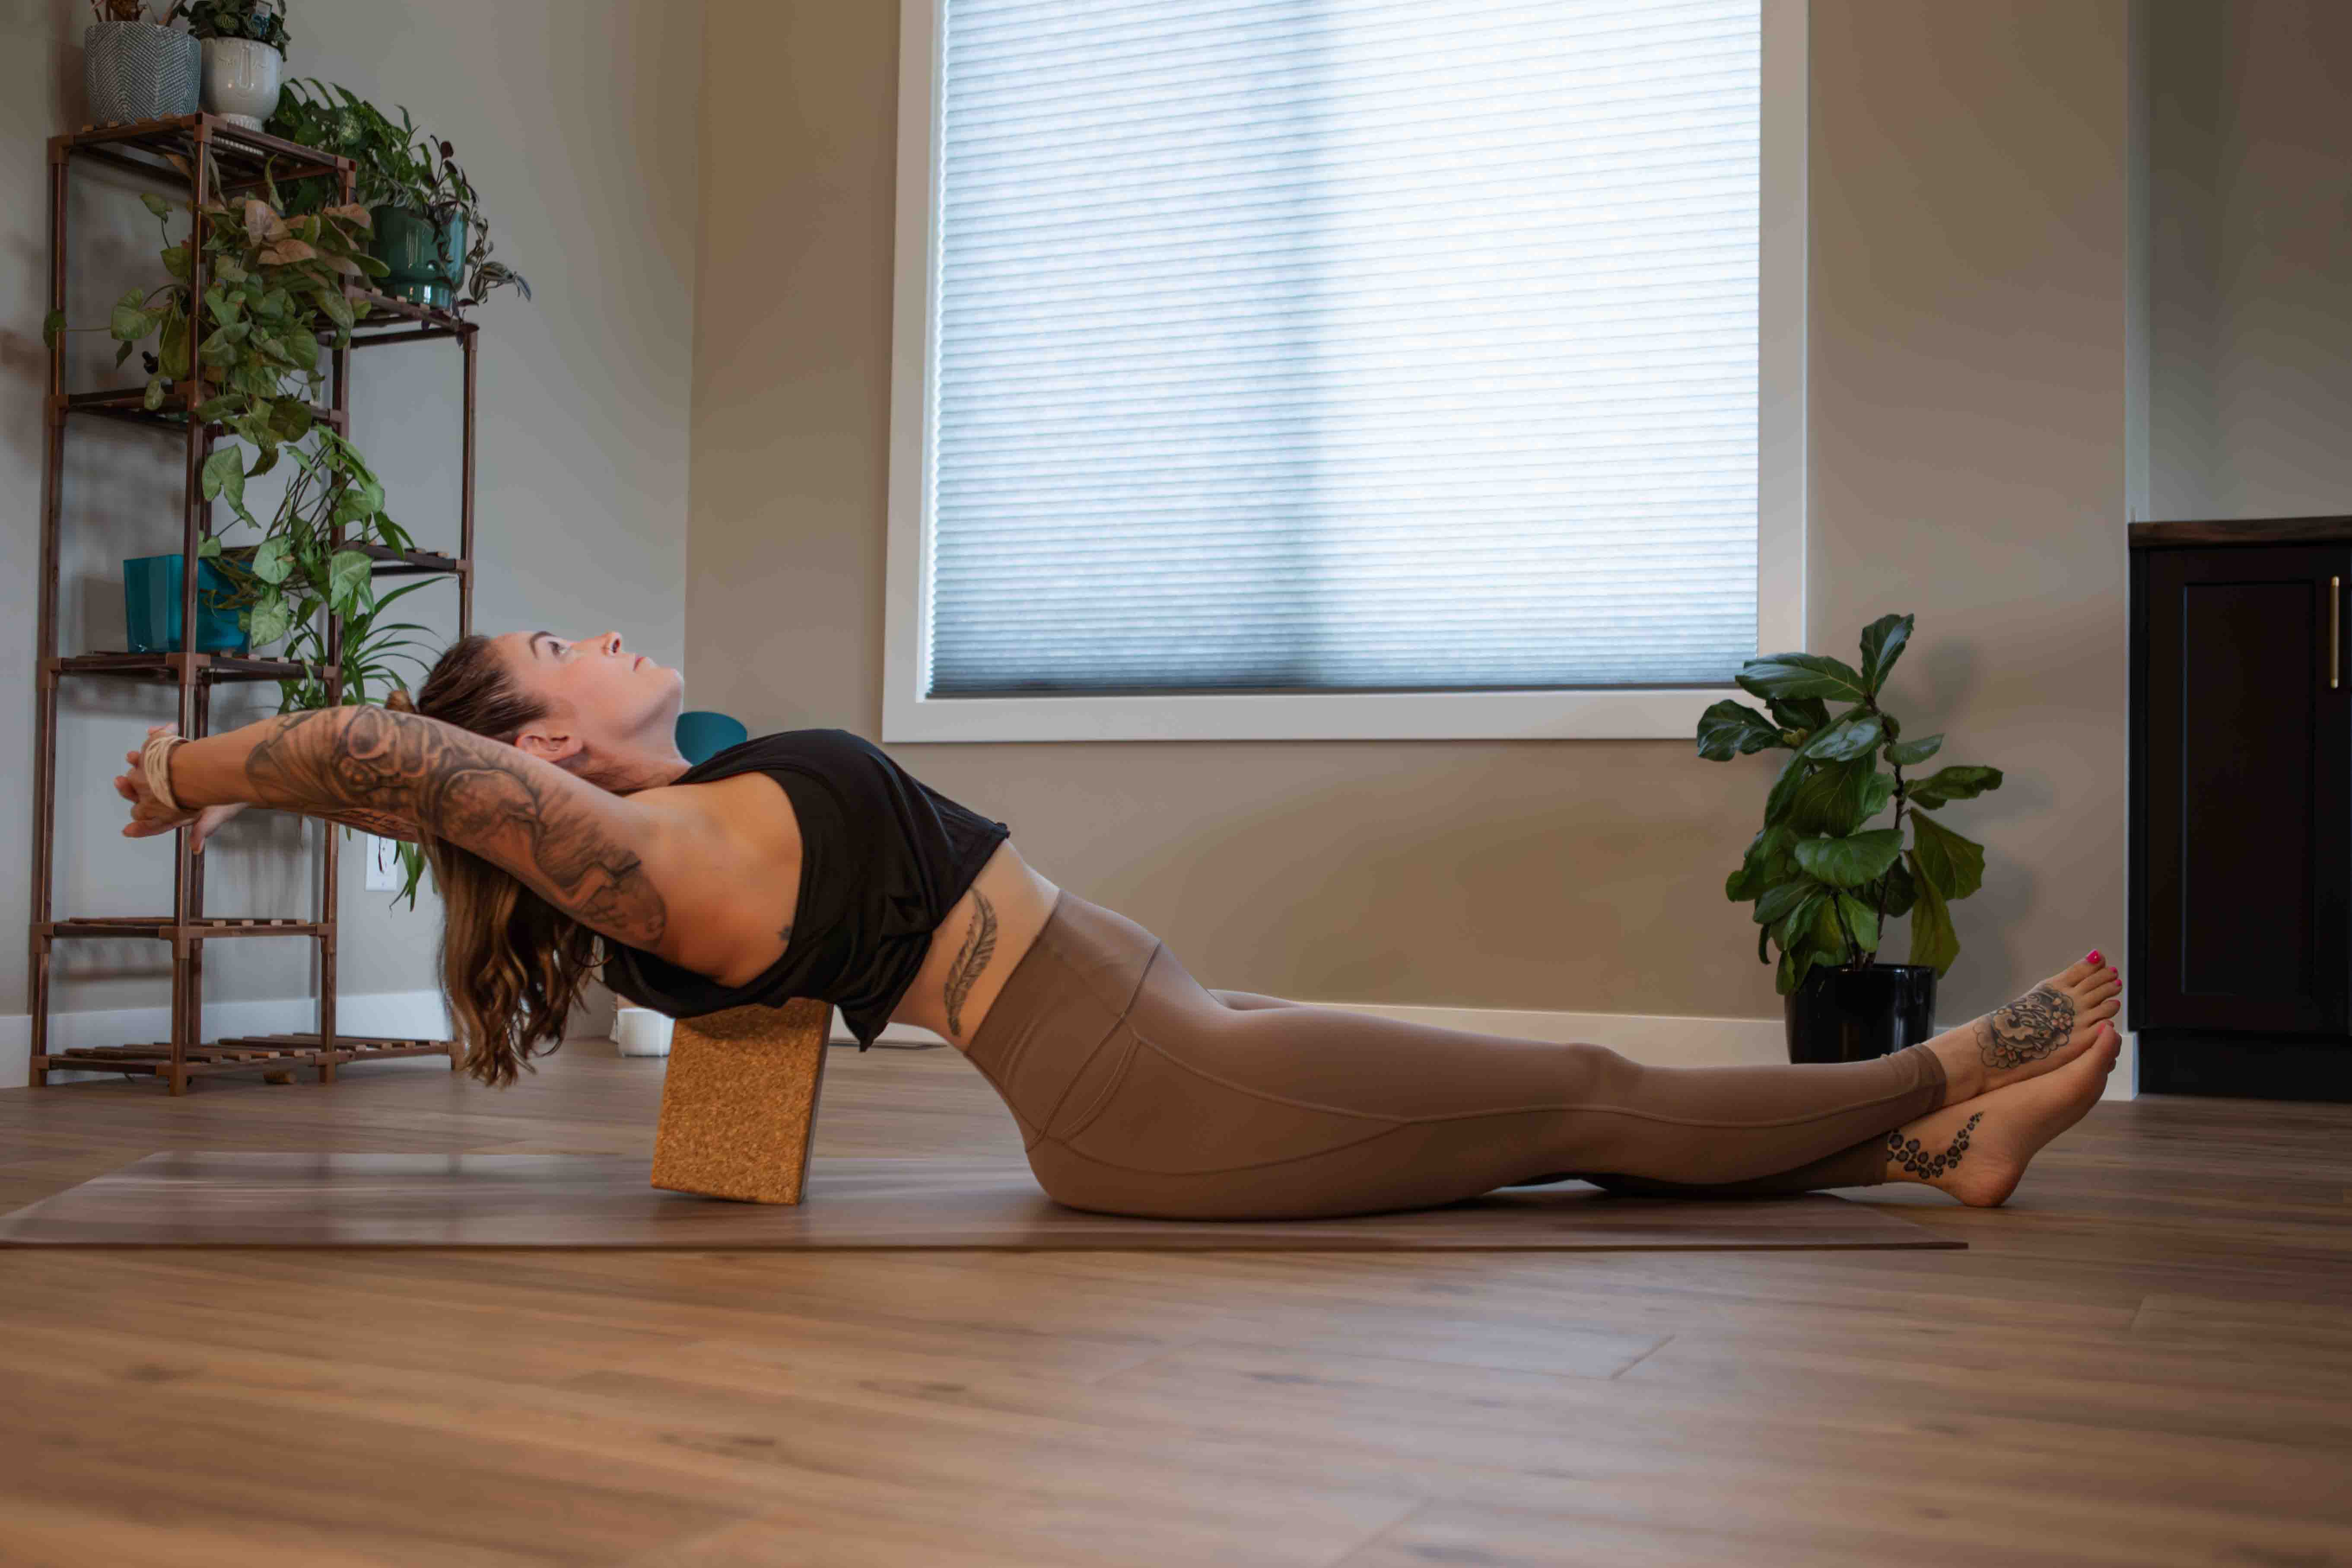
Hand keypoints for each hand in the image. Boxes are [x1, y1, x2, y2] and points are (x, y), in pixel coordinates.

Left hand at [114, 723, 246, 849]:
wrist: (240, 774)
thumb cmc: (230, 799)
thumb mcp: (219, 813)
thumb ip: (205, 828)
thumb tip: (196, 848)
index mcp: (178, 812)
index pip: (157, 823)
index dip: (142, 828)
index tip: (128, 831)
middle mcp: (170, 796)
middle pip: (143, 796)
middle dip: (129, 790)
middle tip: (121, 781)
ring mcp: (171, 778)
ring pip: (146, 774)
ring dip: (137, 764)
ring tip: (132, 756)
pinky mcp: (177, 761)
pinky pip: (160, 752)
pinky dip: (155, 741)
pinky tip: (152, 733)